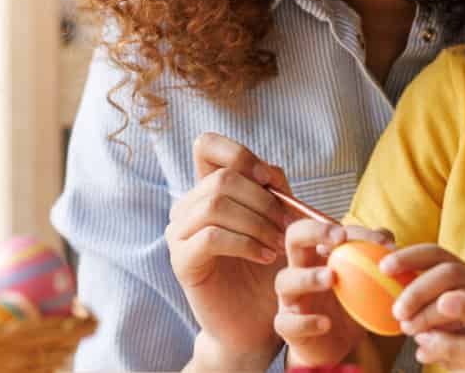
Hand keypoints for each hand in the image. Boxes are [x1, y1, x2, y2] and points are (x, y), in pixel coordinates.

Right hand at [167, 132, 289, 366]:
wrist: (257, 320)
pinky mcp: (181, 262)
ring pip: (215, 205)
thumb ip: (274, 190)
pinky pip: (211, 237)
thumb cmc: (269, 269)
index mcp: (208, 189)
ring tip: (278, 245)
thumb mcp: (278, 221)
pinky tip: (266, 256)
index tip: (268, 180)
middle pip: (222, 178)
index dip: (239, 153)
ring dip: (257, 222)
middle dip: (263, 200)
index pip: (206, 145)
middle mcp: (187, 207)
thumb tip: (269, 171)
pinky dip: (246, 243)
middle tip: (286, 226)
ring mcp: (179, 234)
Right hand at [273, 220, 392, 367]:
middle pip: (294, 237)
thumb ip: (373, 258)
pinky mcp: (287, 326)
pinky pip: (287, 321)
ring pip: (285, 280)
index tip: (382, 243)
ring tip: (331, 278)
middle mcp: (300, 269)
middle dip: (314, 231)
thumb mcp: (365, 282)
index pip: (328, 228)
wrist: (335, 348)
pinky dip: (305, 322)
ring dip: (308, 276)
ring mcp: (290, 298)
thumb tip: (387, 238)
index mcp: (319, 254)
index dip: (354, 230)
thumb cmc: (349, 307)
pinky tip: (325, 323)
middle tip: (339, 239)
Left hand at [385, 244, 464, 340]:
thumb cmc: (457, 334)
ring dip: (429, 315)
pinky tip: (427, 354)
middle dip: (418, 290)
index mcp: (461, 274)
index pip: (435, 254)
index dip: (408, 256)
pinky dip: (445, 344)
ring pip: (461, 300)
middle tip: (398, 312)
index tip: (383, 268)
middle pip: (450, 272)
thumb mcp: (432, 312)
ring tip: (412, 331)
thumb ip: (416, 300)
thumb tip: (390, 293)